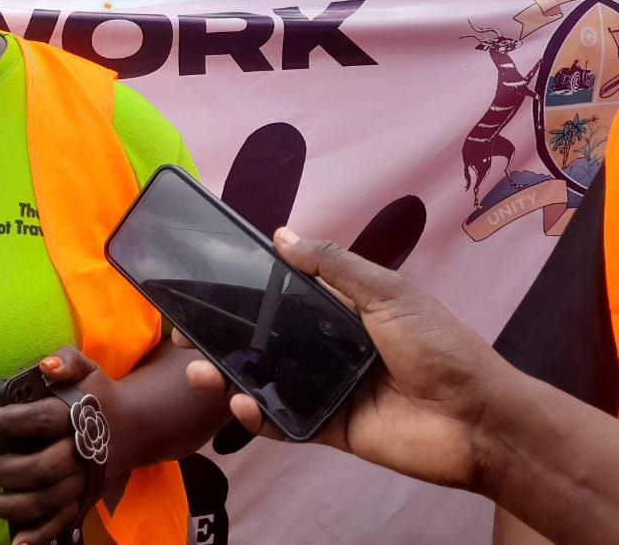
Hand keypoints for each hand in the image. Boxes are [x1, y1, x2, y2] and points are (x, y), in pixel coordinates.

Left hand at [0, 348, 112, 544]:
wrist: (137, 426)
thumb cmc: (99, 395)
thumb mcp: (87, 368)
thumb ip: (66, 360)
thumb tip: (46, 365)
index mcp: (77, 417)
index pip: (37, 420)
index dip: (4, 422)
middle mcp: (82, 453)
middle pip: (40, 468)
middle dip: (0, 470)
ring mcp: (85, 481)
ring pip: (47, 500)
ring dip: (9, 505)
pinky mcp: (86, 499)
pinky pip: (62, 522)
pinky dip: (40, 536)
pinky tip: (15, 541)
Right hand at [182, 227, 516, 492]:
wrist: (480, 422)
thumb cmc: (442, 348)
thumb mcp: (389, 294)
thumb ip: (335, 266)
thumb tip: (282, 235)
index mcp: (344, 310)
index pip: (284, 296)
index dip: (245, 292)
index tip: (204, 286)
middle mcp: (329, 349)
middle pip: (264, 340)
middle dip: (222, 336)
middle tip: (183, 335)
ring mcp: (326, 390)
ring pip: (264, 380)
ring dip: (228, 374)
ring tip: (200, 370)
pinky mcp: (329, 429)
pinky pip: (283, 422)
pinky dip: (257, 416)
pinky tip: (239, 403)